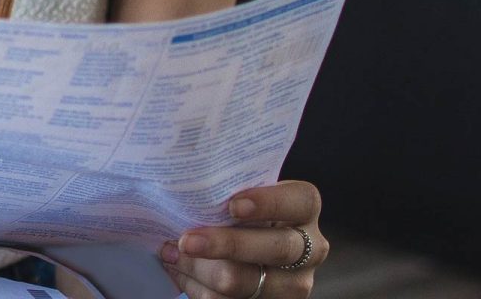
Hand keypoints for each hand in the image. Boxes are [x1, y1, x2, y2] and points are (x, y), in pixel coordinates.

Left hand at [160, 180, 328, 298]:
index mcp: (303, 209)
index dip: (269, 202)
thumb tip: (177, 198)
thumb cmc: (234, 211)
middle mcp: (309, 248)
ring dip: (200, 270)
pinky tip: (181, 271)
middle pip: (277, 248)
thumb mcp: (238, 196)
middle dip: (227, 245)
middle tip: (187, 241)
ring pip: (246, 282)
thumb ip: (221, 193)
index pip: (301, 200)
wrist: (243, 248)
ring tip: (172, 254)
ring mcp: (293, 282)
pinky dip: (198, 287)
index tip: (232, 205)